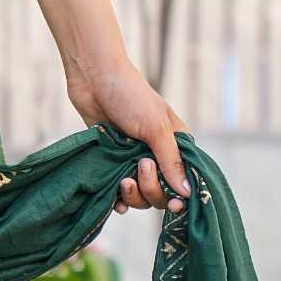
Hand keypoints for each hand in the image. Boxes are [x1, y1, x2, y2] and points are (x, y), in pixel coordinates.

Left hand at [64, 60, 190, 213]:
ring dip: (134, 195)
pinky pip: (119, 193)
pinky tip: (116, 200)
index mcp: (176, 146)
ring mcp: (133, 160)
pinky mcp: (112, 162)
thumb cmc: (130, 96)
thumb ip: (171, 161)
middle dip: (151, 189)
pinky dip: (119, 200)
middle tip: (139, 167)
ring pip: (141, 195)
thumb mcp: (155, 128)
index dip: (180, 195)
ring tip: (123, 182)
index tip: (173, 202)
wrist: (93, 78)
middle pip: (162, 193)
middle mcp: (157, 156)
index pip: (184, 181)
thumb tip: (187, 193)